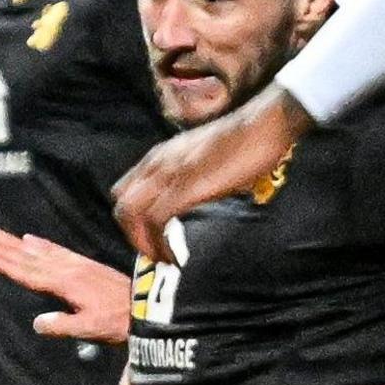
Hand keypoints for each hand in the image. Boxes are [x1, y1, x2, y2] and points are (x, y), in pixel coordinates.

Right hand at [0, 230, 132, 344]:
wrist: (145, 306)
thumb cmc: (117, 322)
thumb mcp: (89, 329)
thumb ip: (63, 325)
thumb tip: (37, 323)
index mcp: (64, 284)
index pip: (27, 273)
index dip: (5, 264)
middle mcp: (67, 270)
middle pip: (28, 257)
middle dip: (5, 248)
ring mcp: (76, 265)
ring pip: (40, 251)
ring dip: (17, 243)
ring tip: (0, 234)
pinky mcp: (85, 264)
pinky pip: (57, 250)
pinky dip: (42, 244)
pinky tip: (32, 239)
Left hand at [112, 88, 311, 260]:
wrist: (262, 126)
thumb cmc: (242, 140)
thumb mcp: (201, 155)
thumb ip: (187, 172)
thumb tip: (189, 194)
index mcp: (160, 156)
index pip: (124, 191)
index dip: (131, 219)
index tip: (149, 236)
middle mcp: (157, 163)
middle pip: (121, 206)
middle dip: (133, 235)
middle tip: (154, 252)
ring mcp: (169, 175)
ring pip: (131, 215)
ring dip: (142, 243)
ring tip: (163, 258)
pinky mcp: (184, 188)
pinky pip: (156, 222)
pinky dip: (160, 244)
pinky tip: (175, 257)